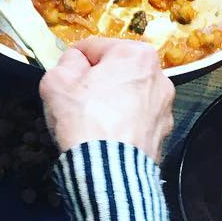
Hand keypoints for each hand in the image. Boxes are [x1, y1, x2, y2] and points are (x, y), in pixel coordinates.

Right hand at [39, 37, 173, 161]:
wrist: (109, 173)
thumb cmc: (85, 121)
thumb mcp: (57, 81)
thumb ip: (66, 62)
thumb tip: (75, 62)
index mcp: (137, 54)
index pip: (94, 47)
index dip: (73, 63)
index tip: (65, 79)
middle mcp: (159, 77)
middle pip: (115, 72)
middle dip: (95, 83)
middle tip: (76, 102)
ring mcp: (165, 107)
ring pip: (127, 96)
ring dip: (110, 103)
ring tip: (91, 122)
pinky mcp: (163, 134)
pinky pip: (135, 121)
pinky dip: (122, 125)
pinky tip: (106, 137)